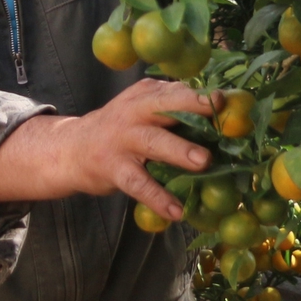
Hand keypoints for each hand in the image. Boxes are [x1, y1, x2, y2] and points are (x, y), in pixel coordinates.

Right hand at [0, 79, 211, 220]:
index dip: (204, 95)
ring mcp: (122, 139)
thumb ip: (173, 108)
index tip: (229, 100)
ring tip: (203, 162)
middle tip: (220, 116)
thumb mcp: (143, 109)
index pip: (178, 89)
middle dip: (193, 107)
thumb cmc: (122, 130)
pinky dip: (157, 198)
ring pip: (153, 142)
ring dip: (179, 151)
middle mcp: (134, 111)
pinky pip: (138, 184)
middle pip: (166, 105)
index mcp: (147, 94)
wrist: (72, 149)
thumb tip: (223, 114)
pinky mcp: (113, 168)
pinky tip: (176, 211)